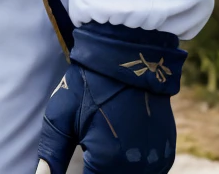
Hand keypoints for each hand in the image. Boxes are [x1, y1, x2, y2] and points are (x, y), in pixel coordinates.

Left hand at [37, 21, 184, 173]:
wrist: (127, 55)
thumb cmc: (89, 83)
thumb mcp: (61, 115)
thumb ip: (52, 154)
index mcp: (108, 162)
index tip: (78, 160)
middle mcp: (137, 168)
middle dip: (97, 170)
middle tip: (89, 150)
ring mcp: (156, 162)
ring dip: (113, 169)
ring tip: (104, 142)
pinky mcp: (167, 154)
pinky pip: (147, 171)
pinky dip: (132, 166)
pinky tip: (120, 147)